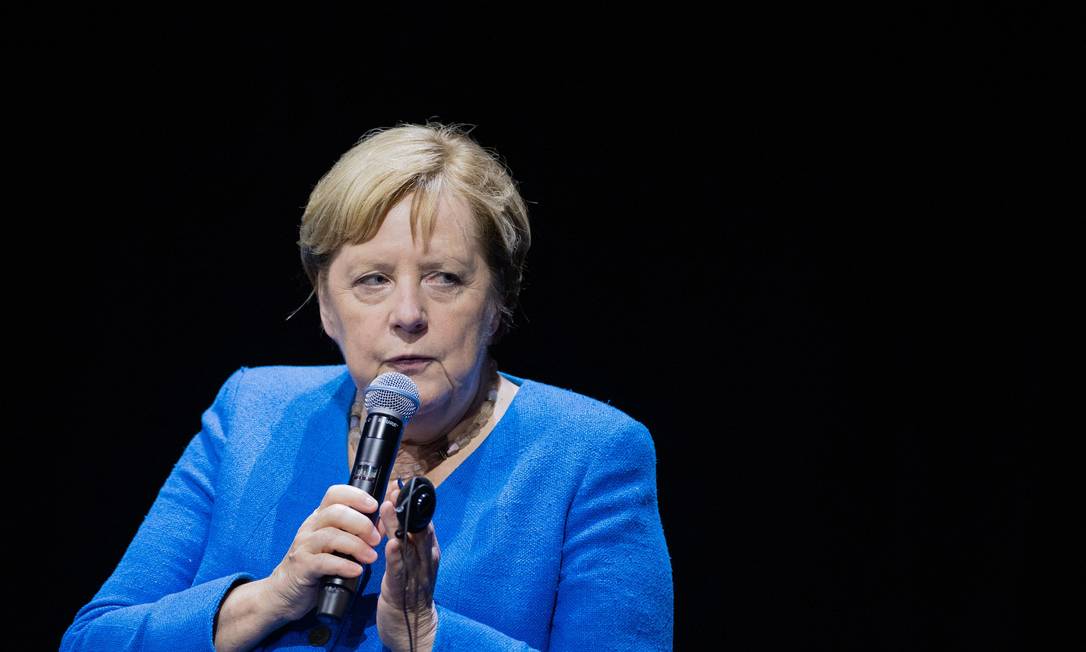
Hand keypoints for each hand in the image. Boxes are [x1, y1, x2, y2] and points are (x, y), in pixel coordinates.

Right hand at [264, 484, 382, 621]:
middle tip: (376, 539)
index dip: (356, 495)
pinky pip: (323, 562)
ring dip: (356, 545)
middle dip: (361, 523)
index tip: (374, 505)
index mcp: (320, 517)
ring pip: (330, 536)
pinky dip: (343, 565)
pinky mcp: (302, 566)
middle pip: (336, 512)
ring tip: (371, 557)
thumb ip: (357, 532)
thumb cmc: (315, 564)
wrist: (285, 590)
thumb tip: (382, 523)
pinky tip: (356, 570)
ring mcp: (304, 546)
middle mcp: (310, 527)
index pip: (335, 494)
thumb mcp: (336, 544)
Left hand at [375, 486, 440, 651]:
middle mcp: (426, 559)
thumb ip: (405, 537)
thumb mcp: (412, 560)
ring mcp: (417, 574)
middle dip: (406, 508)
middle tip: (395, 488)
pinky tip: (392, 545)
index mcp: (428, 550)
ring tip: (388, 508)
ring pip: (408, 545)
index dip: (410, 503)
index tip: (399, 484)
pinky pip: (401, 571)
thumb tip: (396, 510)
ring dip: (398, 526)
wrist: (412, 627)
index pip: (421, 520)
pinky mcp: (404, 589)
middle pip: (417, 528)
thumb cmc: (409, 590)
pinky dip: (397, 557)